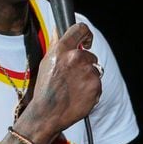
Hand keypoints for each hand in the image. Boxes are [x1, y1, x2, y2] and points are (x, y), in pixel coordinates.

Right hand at [22, 22, 101, 137]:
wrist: (47, 113)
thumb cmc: (45, 89)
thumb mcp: (46, 63)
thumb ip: (56, 45)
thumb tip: (58, 30)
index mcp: (62, 49)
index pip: (80, 29)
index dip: (86, 35)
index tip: (87, 41)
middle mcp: (76, 58)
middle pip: (90, 55)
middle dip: (84, 64)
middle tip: (72, 77)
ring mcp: (88, 73)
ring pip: (95, 70)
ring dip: (87, 77)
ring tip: (73, 88)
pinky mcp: (96, 87)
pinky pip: (97, 84)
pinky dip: (91, 89)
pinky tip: (78, 95)